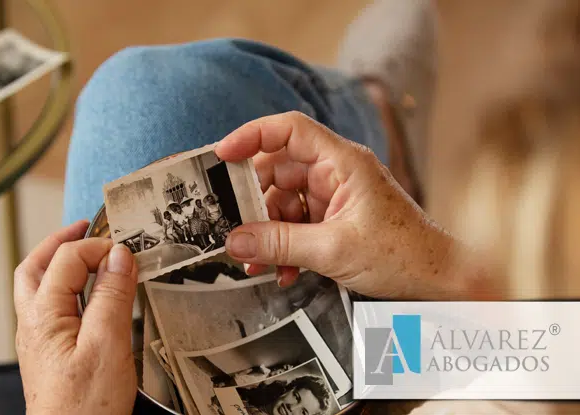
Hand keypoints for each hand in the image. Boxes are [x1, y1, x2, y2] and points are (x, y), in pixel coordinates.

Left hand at [14, 221, 138, 414]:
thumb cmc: (83, 407)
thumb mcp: (107, 345)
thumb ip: (112, 297)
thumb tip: (119, 257)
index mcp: (43, 314)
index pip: (67, 259)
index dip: (97, 247)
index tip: (127, 251)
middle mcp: (33, 323)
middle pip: (35, 267)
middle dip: (60, 242)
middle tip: (85, 227)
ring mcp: (38, 339)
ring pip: (38, 287)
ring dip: (58, 263)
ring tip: (84, 253)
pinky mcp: (48, 354)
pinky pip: (51, 308)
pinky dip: (66, 288)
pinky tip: (85, 296)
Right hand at [216, 111, 488, 299]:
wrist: (437, 282)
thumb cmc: (405, 254)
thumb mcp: (334, 250)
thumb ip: (280, 244)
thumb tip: (235, 241)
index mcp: (342, 162)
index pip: (290, 131)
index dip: (252, 136)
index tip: (222, 155)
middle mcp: (335, 173)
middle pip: (277, 172)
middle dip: (254, 203)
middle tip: (232, 226)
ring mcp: (333, 197)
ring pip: (282, 203)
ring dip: (266, 234)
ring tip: (258, 263)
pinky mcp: (332, 221)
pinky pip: (294, 225)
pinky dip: (282, 247)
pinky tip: (281, 271)